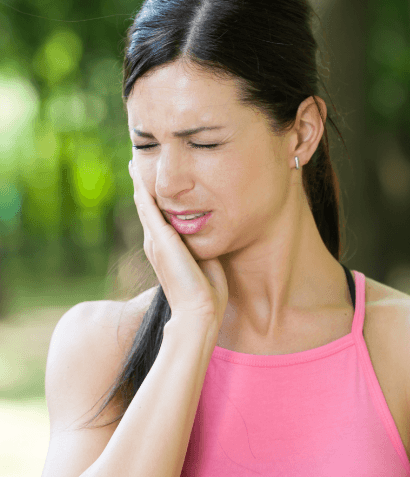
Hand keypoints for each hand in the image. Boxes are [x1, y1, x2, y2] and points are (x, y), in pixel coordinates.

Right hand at [129, 160, 227, 328]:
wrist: (199, 311)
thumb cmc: (207, 293)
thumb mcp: (205, 262)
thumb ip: (200, 246)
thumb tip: (208, 230)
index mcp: (166, 251)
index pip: (158, 220)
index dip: (155, 201)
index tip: (153, 184)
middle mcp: (155, 245)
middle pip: (146, 210)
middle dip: (142, 188)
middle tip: (136, 166)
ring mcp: (155, 242)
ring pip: (144, 205)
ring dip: (139, 184)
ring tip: (134, 165)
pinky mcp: (159, 239)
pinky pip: (148, 207)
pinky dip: (142, 189)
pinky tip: (137, 172)